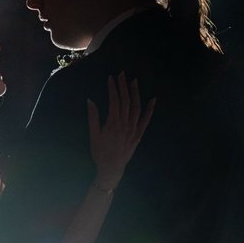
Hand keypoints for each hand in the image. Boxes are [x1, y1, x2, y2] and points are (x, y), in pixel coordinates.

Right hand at [87, 73, 154, 192]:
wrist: (112, 168)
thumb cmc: (100, 152)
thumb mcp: (93, 135)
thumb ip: (93, 117)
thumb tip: (90, 101)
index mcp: (113, 123)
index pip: (114, 101)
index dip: (113, 88)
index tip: (111, 78)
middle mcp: (125, 124)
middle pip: (126, 101)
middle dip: (123, 86)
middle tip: (121, 74)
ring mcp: (133, 129)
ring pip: (136, 107)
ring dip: (135, 93)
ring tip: (134, 81)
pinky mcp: (138, 135)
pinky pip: (146, 120)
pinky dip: (150, 110)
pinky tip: (152, 100)